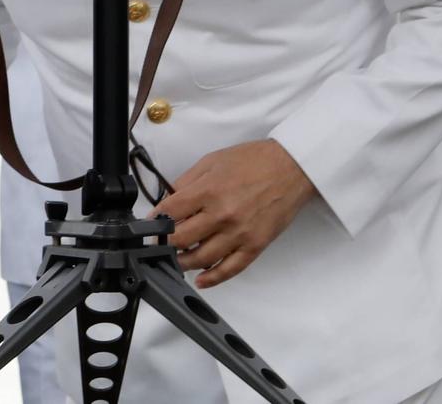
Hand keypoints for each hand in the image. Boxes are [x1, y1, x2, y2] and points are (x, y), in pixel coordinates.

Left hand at [150, 138, 316, 287]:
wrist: (290, 168)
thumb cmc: (253, 161)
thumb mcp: (212, 161)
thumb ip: (187, 181)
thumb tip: (168, 200)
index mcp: (208, 191)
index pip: (170, 213)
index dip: (155, 221)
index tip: (150, 226)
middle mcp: (222, 215)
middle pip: (181, 239)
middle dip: (165, 243)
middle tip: (159, 244)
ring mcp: (239, 233)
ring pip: (201, 259)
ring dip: (183, 263)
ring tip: (176, 260)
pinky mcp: (255, 246)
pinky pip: (230, 269)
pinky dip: (213, 278)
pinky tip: (202, 279)